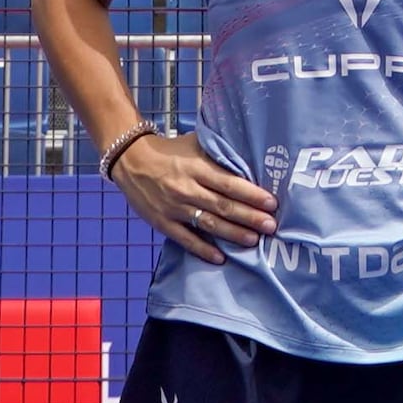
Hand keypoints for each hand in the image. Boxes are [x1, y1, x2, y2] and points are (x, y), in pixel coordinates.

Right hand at [108, 127, 279, 261]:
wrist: (130, 159)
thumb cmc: (170, 151)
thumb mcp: (194, 145)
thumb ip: (217, 155)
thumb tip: (248, 161)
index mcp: (196, 167)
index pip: (229, 183)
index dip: (251, 194)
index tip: (271, 203)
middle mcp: (187, 188)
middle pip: (223, 206)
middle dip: (249, 217)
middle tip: (271, 226)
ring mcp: (174, 207)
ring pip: (208, 223)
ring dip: (232, 233)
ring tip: (253, 240)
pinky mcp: (162, 222)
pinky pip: (185, 239)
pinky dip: (203, 249)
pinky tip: (220, 257)